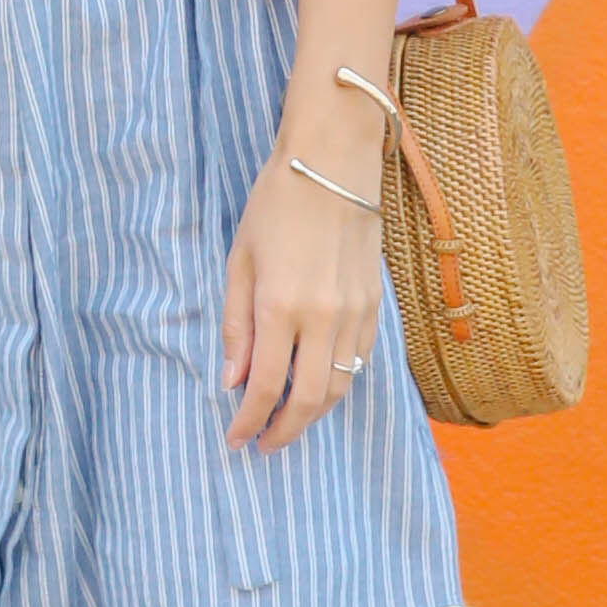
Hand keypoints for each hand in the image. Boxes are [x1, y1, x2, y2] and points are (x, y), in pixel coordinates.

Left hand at [221, 154, 383, 450]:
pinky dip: (340, 383)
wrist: (333, 161)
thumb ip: (236, 324)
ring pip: (340, 387)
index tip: (235, 439)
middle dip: (284, 432)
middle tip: (264, 445)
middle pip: (308, 401)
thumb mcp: (239, 260)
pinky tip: (320, 384)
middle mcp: (322, 317)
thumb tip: (231, 381)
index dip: (248, 421)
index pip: (264, 387)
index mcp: (279, 306)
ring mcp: (354, 313)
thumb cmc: (276, 204)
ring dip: (314, 415)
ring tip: (289, 421)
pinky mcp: (375, 304)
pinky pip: (359, 361)